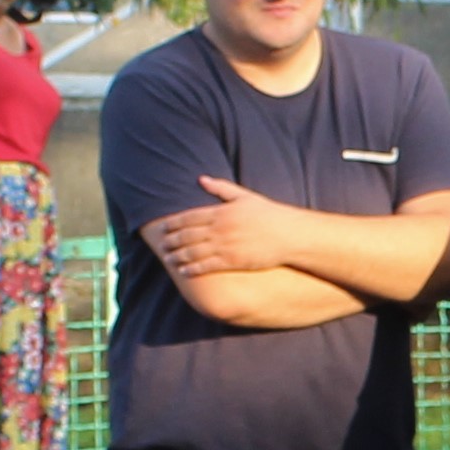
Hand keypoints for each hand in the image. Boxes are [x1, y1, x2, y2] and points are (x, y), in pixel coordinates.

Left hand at [144, 177, 301, 282]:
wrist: (288, 235)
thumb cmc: (268, 214)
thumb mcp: (245, 196)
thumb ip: (221, 188)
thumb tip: (201, 178)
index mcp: (221, 212)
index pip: (189, 217)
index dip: (173, 223)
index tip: (163, 227)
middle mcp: (220, 229)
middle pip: (188, 235)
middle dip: (172, 241)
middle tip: (161, 244)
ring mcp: (225, 246)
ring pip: (194, 252)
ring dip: (178, 256)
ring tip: (168, 259)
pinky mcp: (232, 261)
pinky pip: (207, 266)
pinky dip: (193, 269)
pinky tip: (184, 271)